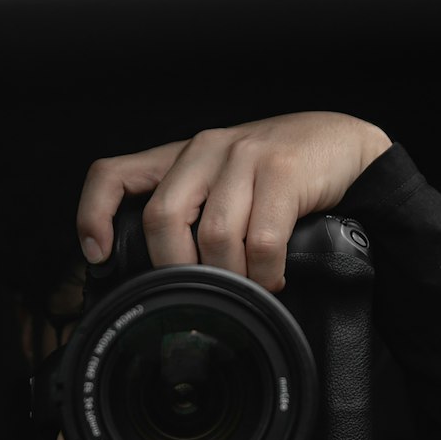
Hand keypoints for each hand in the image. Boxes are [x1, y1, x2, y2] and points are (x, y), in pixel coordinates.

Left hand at [77, 112, 389, 291]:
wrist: (346, 148)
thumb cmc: (282, 175)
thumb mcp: (225, 186)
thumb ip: (194, 215)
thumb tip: (167, 280)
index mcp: (182, 158)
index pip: (113, 175)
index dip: (95, 216)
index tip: (100, 256)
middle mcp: (205, 149)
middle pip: (164, 218)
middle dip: (179, 268)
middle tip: (201, 291)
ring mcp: (244, 156)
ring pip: (214, 235)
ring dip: (230, 276)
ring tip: (247, 287)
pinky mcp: (282, 170)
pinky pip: (261, 239)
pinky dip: (265, 272)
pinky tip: (273, 278)